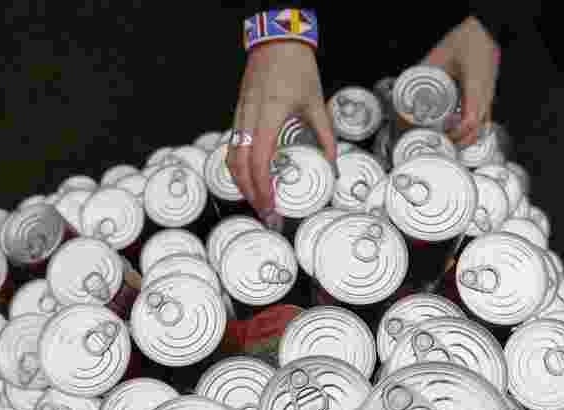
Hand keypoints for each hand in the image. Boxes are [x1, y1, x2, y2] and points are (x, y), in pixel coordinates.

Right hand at [227, 41, 337, 225]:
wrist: (276, 41)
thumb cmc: (296, 68)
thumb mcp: (316, 103)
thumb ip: (325, 136)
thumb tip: (333, 164)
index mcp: (269, 116)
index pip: (259, 161)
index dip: (263, 188)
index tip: (271, 207)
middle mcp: (249, 119)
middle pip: (240, 167)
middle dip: (250, 194)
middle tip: (266, 214)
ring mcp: (240, 116)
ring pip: (231, 158)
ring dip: (241, 184)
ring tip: (257, 201)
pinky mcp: (238, 114)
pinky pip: (232, 147)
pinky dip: (238, 168)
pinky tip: (250, 179)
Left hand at [419, 16, 499, 146]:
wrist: (483, 31)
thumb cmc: (466, 40)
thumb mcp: (441, 54)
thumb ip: (424, 71)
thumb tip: (406, 87)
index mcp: (474, 86)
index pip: (469, 121)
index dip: (456, 134)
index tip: (443, 136)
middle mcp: (484, 94)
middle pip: (476, 131)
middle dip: (459, 141)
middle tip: (441, 141)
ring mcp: (488, 96)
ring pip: (482, 128)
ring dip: (466, 137)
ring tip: (449, 138)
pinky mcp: (488, 96)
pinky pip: (484, 120)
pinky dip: (473, 130)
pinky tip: (461, 131)